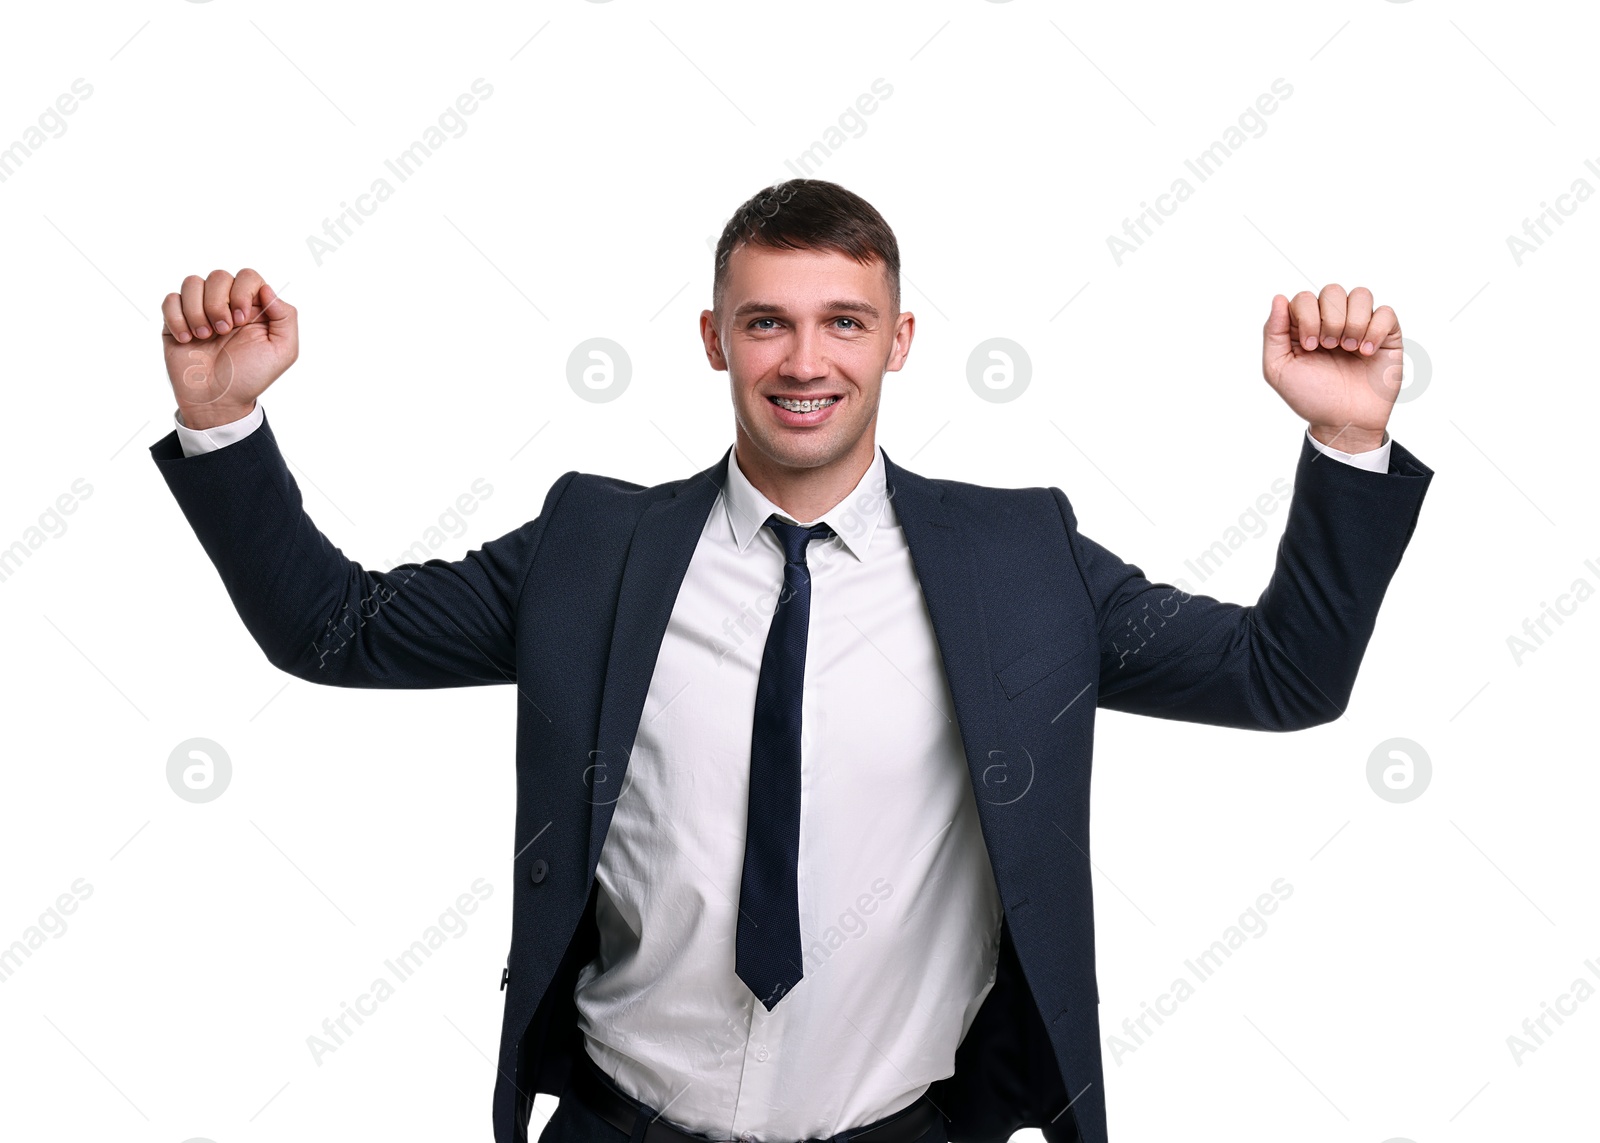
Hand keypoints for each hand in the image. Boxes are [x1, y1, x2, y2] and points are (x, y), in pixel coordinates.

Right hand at [161, 268, 296, 429]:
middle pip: (218, 275)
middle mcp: (226, 304)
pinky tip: (187, 340)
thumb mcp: (282, 352)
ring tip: (205, 337)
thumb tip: (266, 288)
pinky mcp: (176, 320)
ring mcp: (200, 310)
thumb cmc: (251, 377)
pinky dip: (177, 319)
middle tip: (223, 331)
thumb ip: (286, 317)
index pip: (248, 276)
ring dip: (197, 311)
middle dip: (218, 303)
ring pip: (192, 282)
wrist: (217, 400)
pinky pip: (170, 300)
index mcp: (253, 307)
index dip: (242, 292)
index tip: (241, 321)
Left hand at [1262, 284, 1401, 452]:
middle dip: (1330, 319)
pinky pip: (1385, 312)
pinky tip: (1366, 352)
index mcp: (1305, 325)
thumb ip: (1273, 333)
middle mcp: (1332, 321)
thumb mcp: (1278, 370)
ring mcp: (1360, 325)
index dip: (1307, 316)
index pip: (1305, 297)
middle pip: (1332, 291)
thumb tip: (1279, 298)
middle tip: (1329, 347)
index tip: (1309, 346)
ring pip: (1361, 294)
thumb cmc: (1311, 397)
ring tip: (1349, 348)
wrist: (1344, 421)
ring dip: (1353, 322)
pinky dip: (1375, 330)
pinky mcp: (1386, 335)